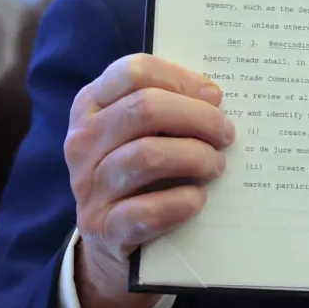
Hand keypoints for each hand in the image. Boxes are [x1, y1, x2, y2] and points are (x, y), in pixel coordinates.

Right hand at [64, 54, 233, 307]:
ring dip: (196, 157)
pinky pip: (148, 210)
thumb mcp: (146, 129)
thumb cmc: (141, 166)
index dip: (181, 79)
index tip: (214, 96)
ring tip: (216, 164)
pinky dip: (182, 202)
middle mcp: (82, 141)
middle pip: (146, 109)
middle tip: (225, 133)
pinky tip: (198, 199)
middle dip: (199, 118)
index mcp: (92, 105)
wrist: (112, 236)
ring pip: (147, 156)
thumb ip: (172, 103)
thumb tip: (213, 95)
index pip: (134, 71)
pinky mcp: (102, 227)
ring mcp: (88, 185)